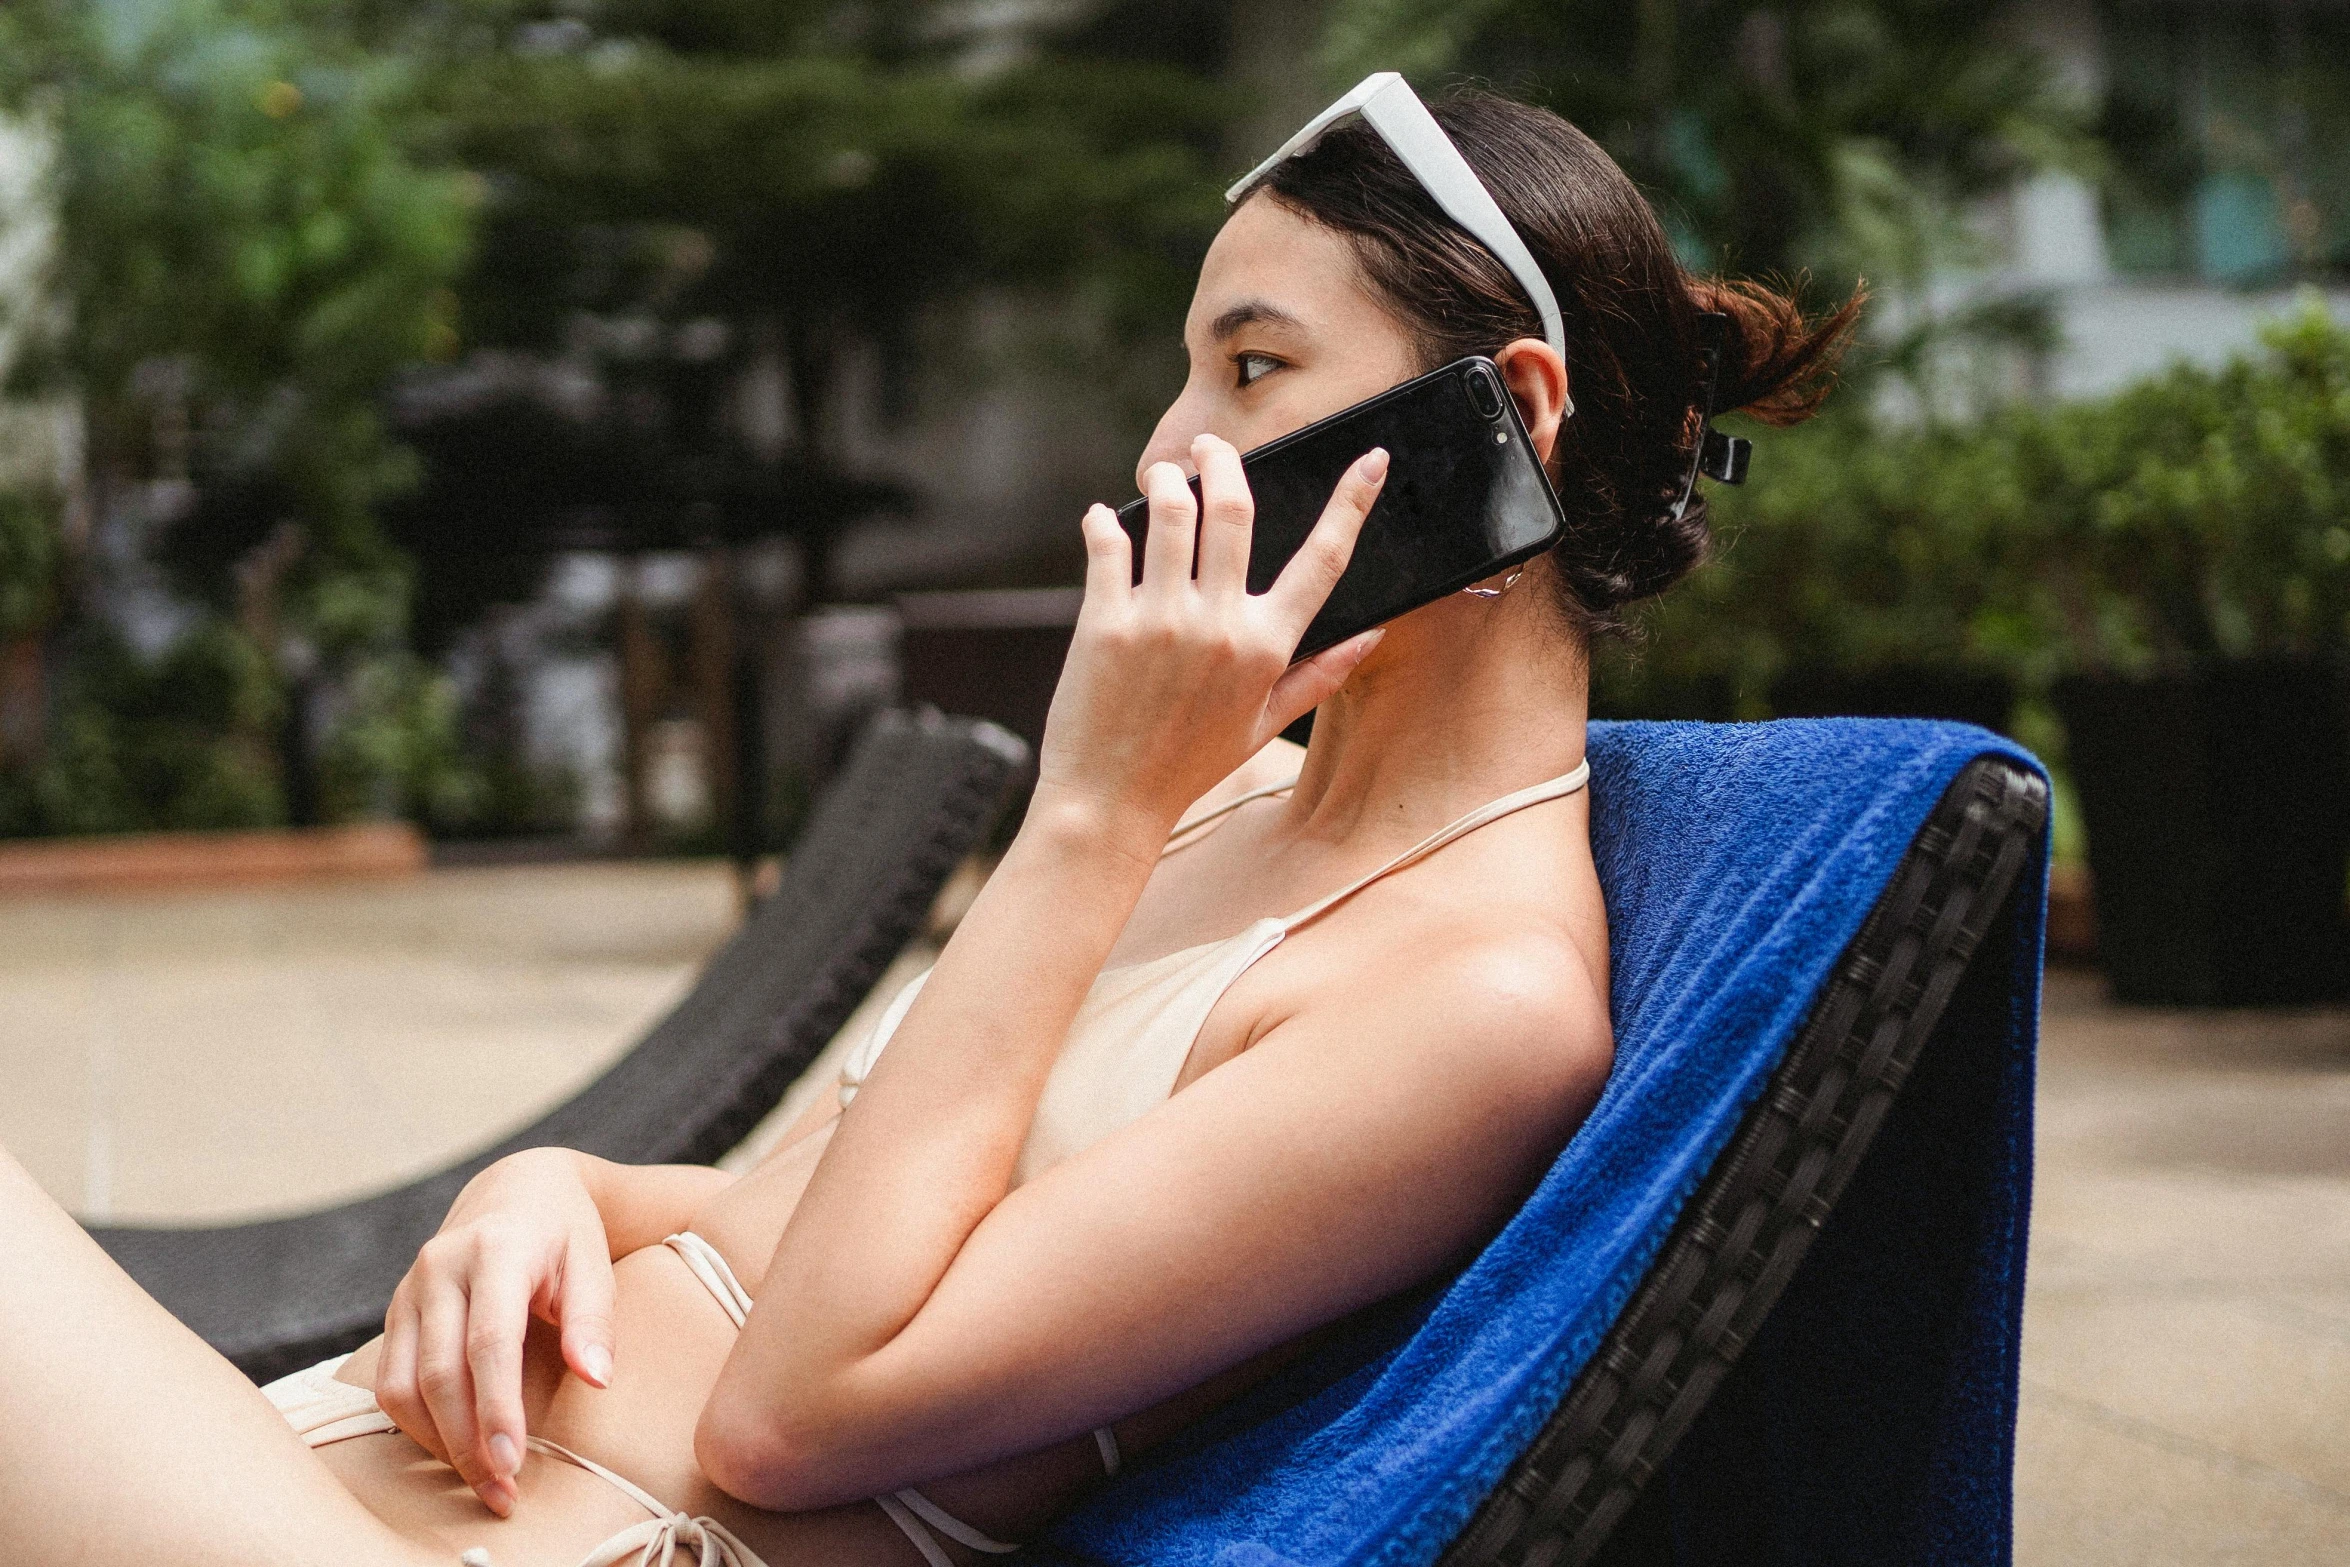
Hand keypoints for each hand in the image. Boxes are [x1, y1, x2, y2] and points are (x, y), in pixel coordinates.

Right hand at [375, 1148, 616, 1516]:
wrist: (517, 1189)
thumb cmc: (565, 1232)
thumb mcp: (592, 1263)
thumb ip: (592, 1320)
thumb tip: (596, 1380)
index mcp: (496, 1250)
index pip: (489, 1341)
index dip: (497, 1407)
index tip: (513, 1461)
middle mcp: (440, 1268)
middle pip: (440, 1372)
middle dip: (468, 1440)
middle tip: (502, 1490)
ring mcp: (410, 1289)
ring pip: (403, 1384)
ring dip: (437, 1442)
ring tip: (482, 1479)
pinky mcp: (396, 1311)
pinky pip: (390, 1380)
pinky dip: (417, 1423)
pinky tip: (453, 1448)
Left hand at [1037, 433, 1386, 836]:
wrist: (1109, 802)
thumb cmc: (1189, 765)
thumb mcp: (1264, 726)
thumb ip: (1318, 675)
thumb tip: (1370, 635)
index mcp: (1266, 648)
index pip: (1323, 561)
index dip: (1352, 504)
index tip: (1371, 460)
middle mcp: (1219, 626)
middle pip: (1234, 508)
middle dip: (1223, 461)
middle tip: (1210, 447)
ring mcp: (1161, 621)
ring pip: (1171, 512)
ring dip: (1165, 480)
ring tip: (1161, 476)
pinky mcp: (1104, 623)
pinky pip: (1108, 545)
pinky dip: (1103, 521)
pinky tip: (1103, 520)